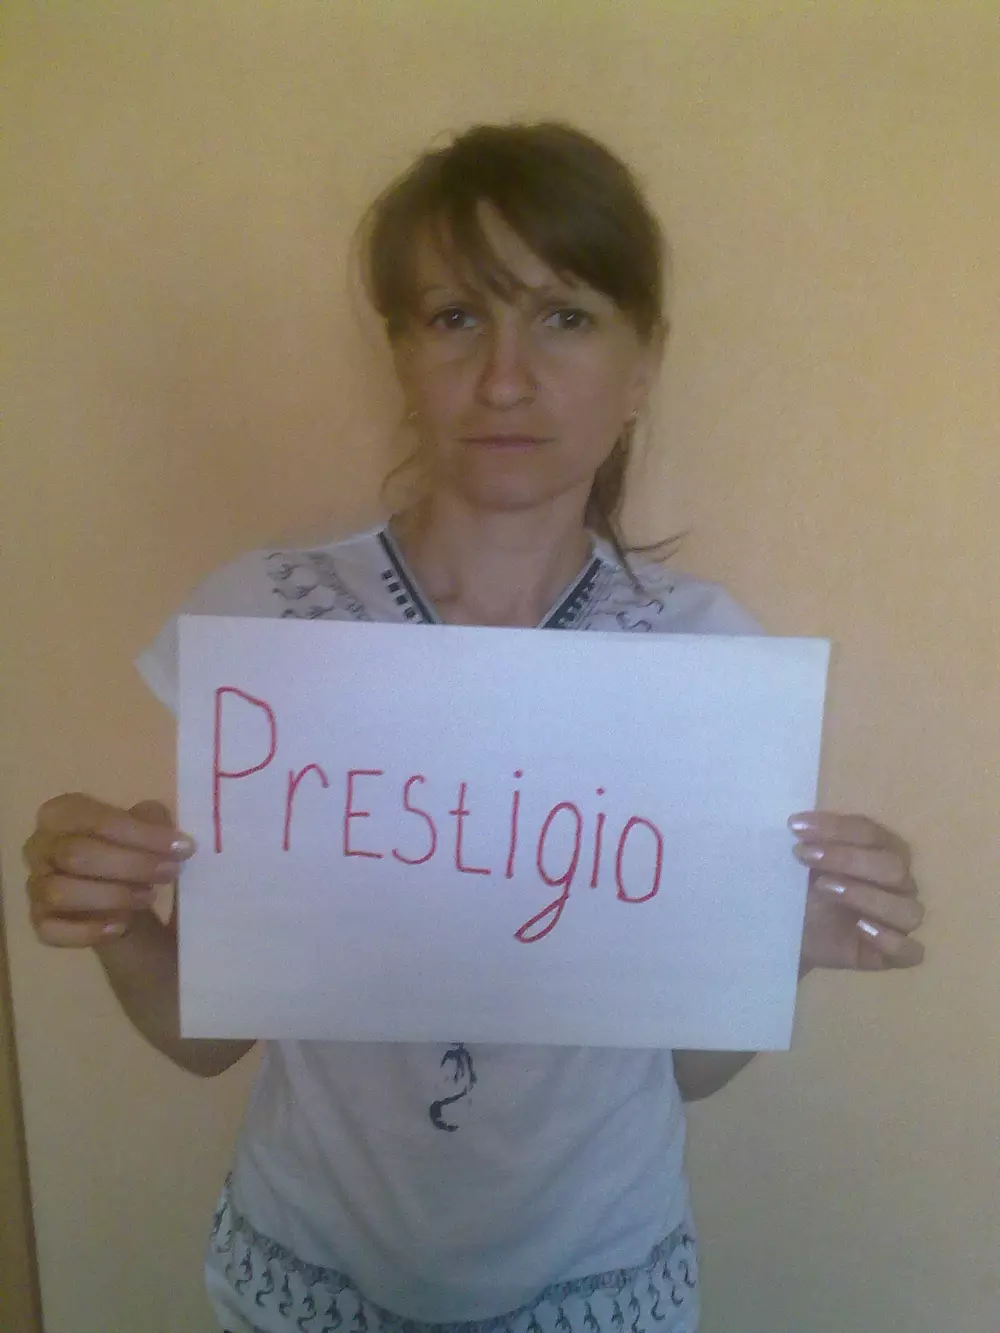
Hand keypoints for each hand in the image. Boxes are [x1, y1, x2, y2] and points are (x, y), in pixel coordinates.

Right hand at [23, 794, 195, 947]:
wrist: (122, 894)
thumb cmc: (131, 850)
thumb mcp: (147, 829)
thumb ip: (154, 822)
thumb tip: (165, 830)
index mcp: (63, 812)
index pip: (100, 820)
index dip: (143, 835)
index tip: (183, 848)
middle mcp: (39, 846)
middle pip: (76, 854)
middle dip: (130, 865)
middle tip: (170, 872)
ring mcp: (35, 885)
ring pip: (60, 892)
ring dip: (110, 896)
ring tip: (148, 898)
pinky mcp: (39, 921)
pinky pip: (52, 930)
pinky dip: (87, 931)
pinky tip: (119, 928)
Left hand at [790, 811, 924, 972]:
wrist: (790, 930)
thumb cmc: (803, 887)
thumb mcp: (804, 860)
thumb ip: (811, 841)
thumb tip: (800, 823)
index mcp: (882, 851)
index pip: (871, 833)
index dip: (836, 828)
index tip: (795, 827)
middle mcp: (898, 884)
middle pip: (893, 867)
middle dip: (847, 858)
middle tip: (805, 856)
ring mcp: (898, 921)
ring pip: (908, 910)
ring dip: (866, 896)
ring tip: (825, 889)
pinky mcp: (891, 955)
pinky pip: (911, 951)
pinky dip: (890, 940)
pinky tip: (860, 928)